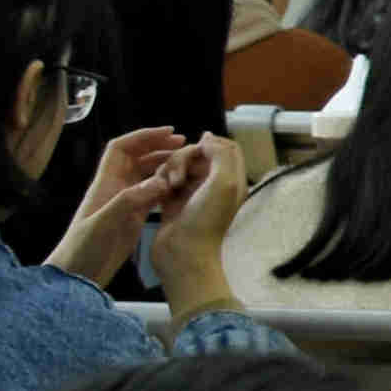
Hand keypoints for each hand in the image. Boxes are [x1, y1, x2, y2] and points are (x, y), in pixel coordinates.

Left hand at [47, 128, 198, 284]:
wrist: (77, 276)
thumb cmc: (85, 248)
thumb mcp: (105, 222)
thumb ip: (130, 200)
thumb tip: (160, 180)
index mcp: (105, 184)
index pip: (122, 148)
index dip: (144, 136)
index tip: (169, 132)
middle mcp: (115, 189)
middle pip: (137, 158)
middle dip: (158, 147)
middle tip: (184, 145)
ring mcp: (124, 204)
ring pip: (146, 176)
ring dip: (164, 166)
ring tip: (186, 164)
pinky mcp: (132, 219)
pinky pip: (151, 196)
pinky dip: (166, 188)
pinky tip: (180, 189)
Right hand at [149, 139, 250, 316]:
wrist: (182, 254)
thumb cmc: (206, 221)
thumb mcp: (224, 183)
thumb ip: (222, 155)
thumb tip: (209, 137)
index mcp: (231, 179)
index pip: (226, 148)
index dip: (210, 145)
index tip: (197, 153)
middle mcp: (214, 184)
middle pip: (198, 153)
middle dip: (184, 159)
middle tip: (177, 179)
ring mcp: (192, 192)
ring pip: (179, 164)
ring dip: (170, 170)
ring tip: (168, 188)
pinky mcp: (172, 200)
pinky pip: (164, 178)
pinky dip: (160, 180)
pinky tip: (159, 192)